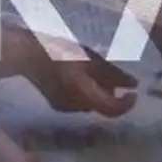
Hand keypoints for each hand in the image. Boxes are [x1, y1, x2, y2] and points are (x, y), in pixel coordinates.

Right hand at [5, 28, 138, 116]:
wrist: (27, 55)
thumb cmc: (61, 51)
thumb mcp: (92, 59)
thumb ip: (114, 73)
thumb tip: (134, 84)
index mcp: (84, 94)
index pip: (112, 110)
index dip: (126, 104)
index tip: (134, 93)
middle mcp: (75, 106)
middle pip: (102, 106)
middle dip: (112, 94)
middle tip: (116, 76)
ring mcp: (64, 107)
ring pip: (91, 104)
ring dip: (99, 92)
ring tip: (97, 72)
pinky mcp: (57, 104)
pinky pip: (79, 102)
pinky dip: (87, 92)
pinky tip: (83, 76)